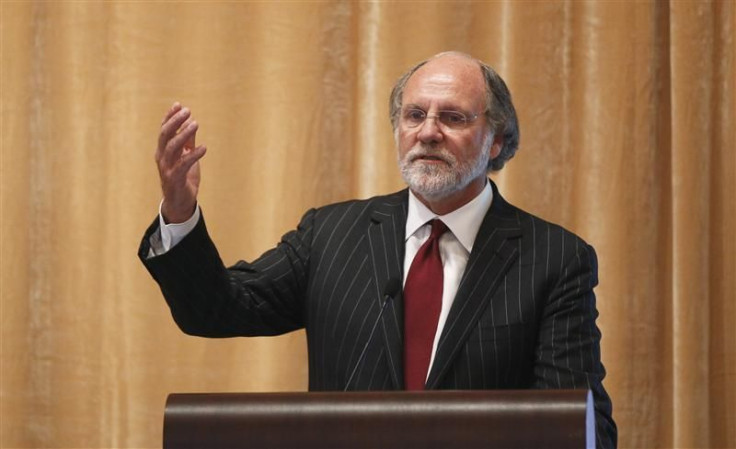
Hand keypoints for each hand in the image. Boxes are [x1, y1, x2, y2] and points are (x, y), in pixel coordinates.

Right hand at [155, 102, 206, 222]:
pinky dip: (193, 155)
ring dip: (184, 134)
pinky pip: (183, 164)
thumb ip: (188, 141)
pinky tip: (204, 148)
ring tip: (196, 124)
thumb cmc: (183, 178)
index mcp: (163, 151)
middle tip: (188, 112)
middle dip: (175, 121)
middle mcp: (162, 158)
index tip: (178, 105)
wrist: (180, 203)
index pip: (164, 130)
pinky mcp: (175, 179)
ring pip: (172, 147)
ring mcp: (167, 168)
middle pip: (165, 135)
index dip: (169, 117)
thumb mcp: (186, 156)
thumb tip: (191, 122)